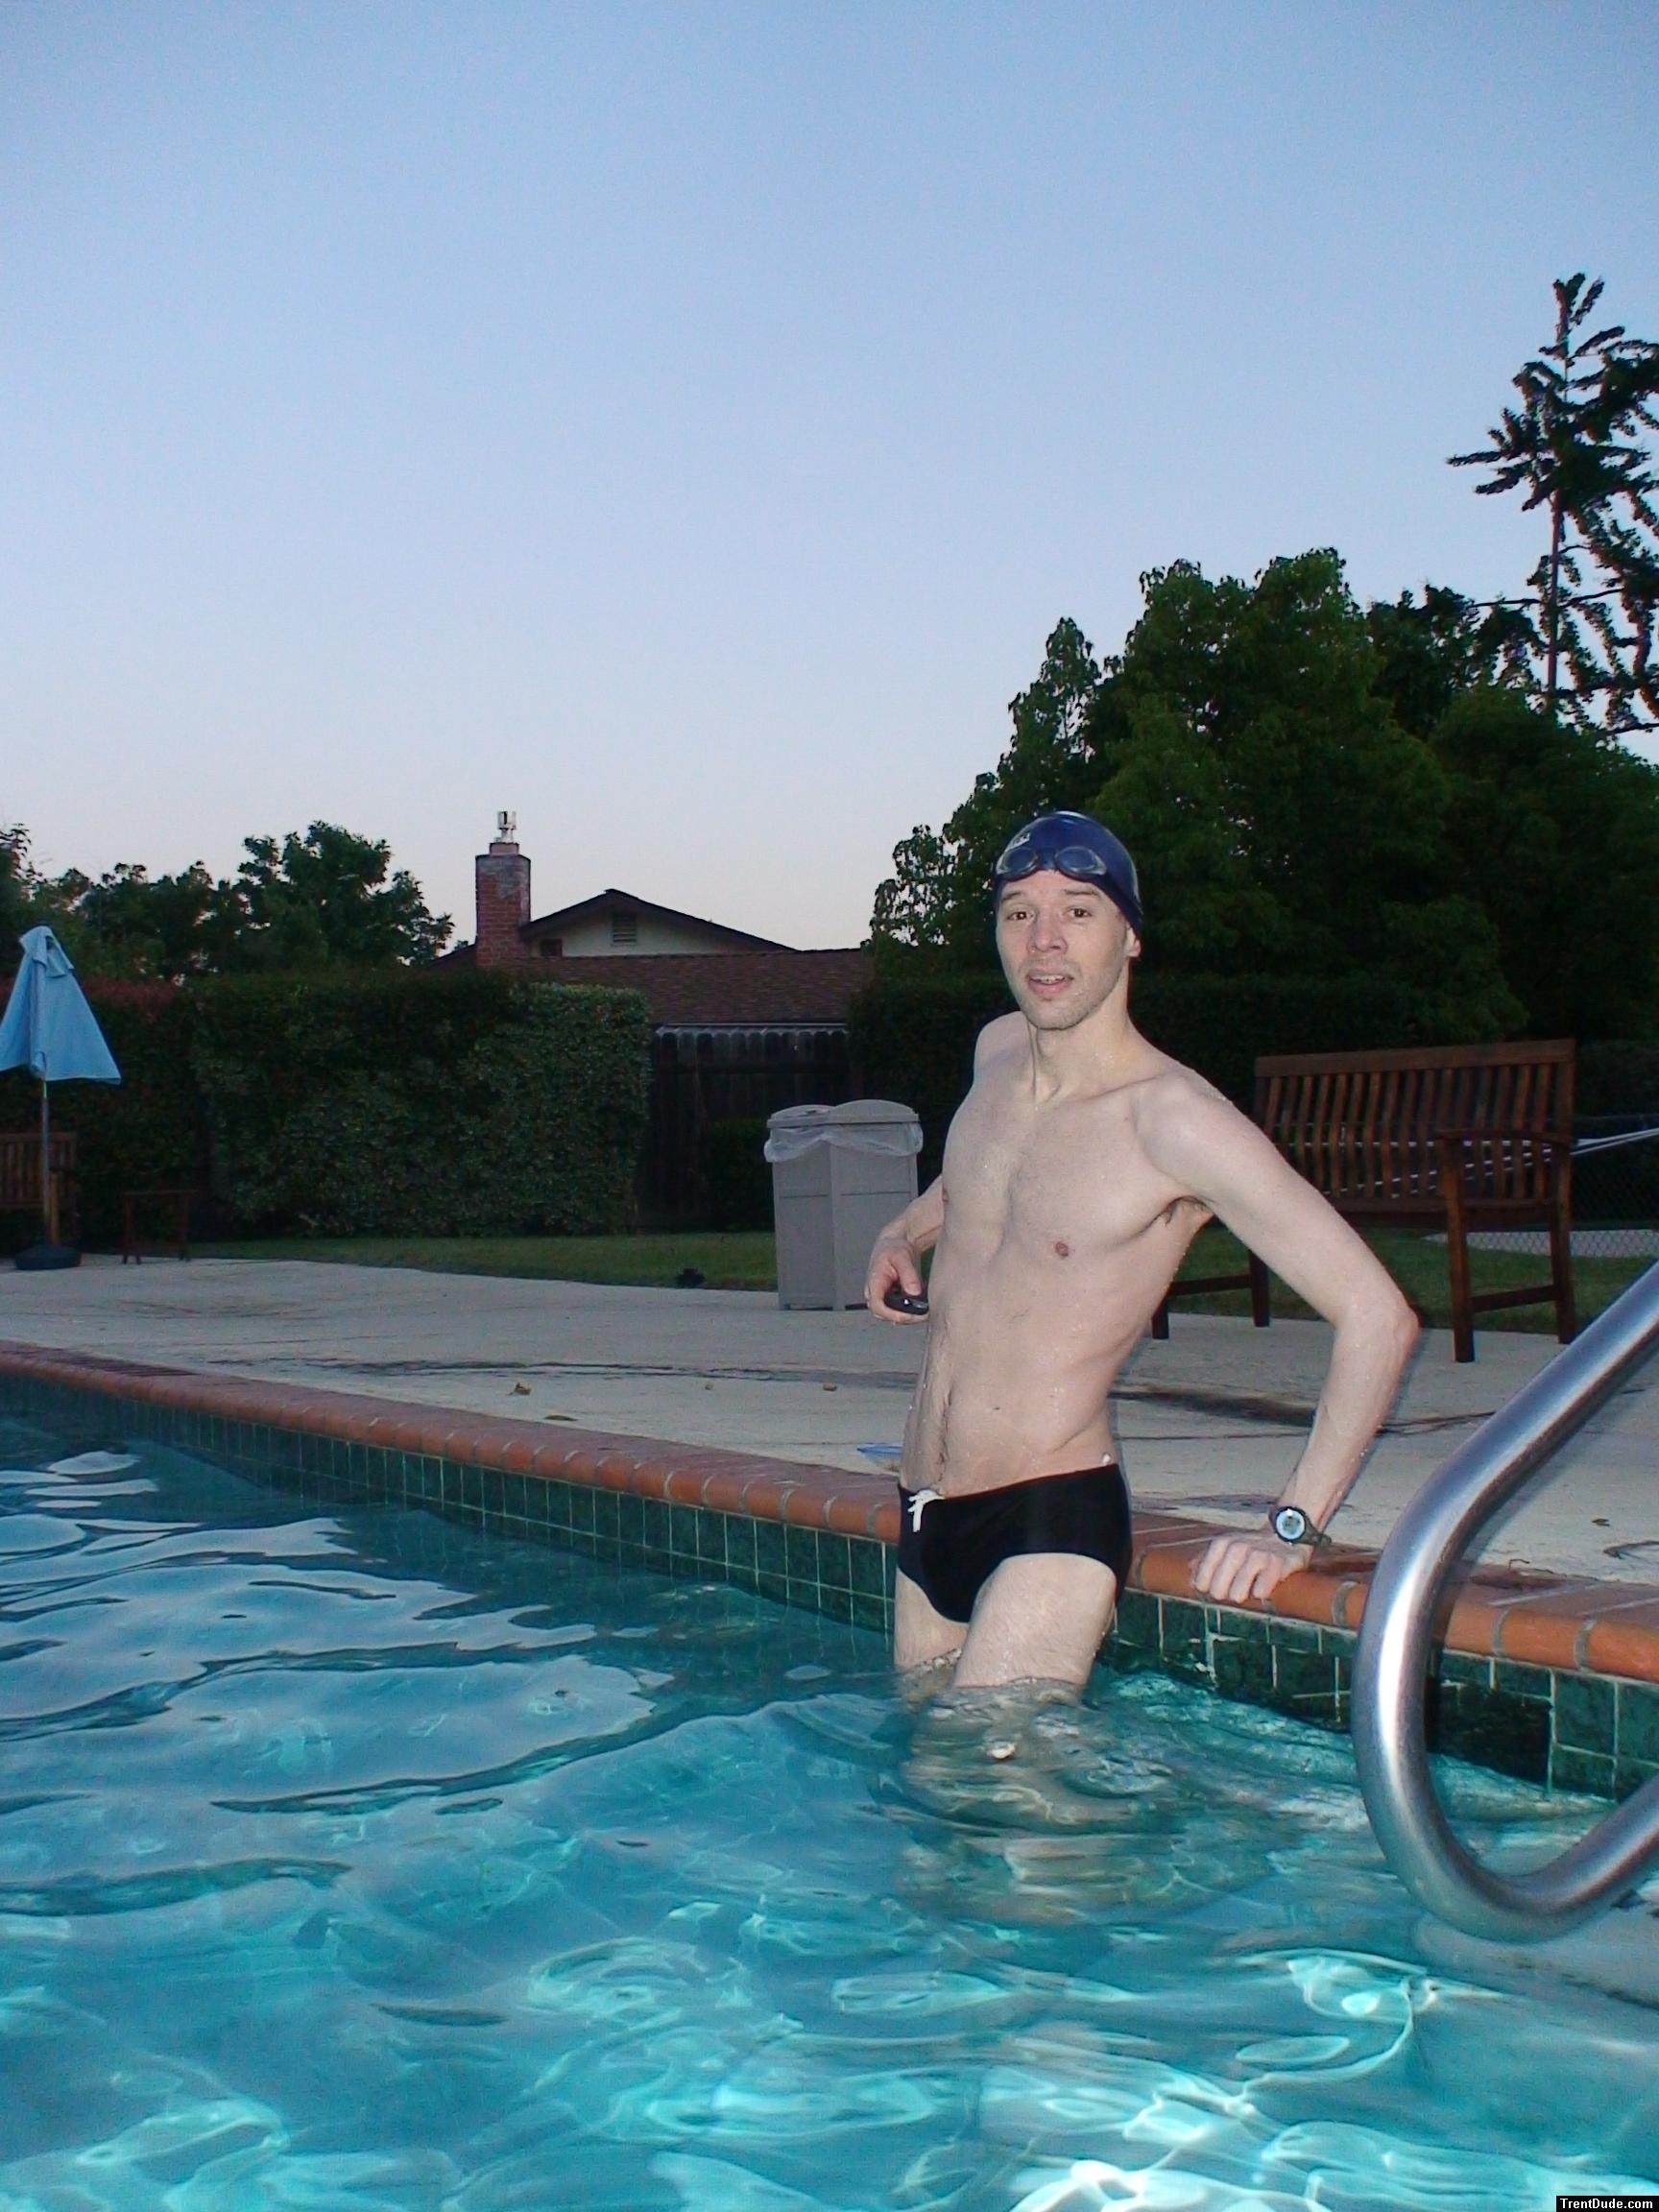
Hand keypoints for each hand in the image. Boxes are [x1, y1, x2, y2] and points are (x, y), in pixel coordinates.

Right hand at [866, 1238, 926, 1322]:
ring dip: (909, 1316)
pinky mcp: (891, 1299)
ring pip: (892, 1315)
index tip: (909, 1315)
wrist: (896, 1244)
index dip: (892, 1314)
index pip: (877, 1306)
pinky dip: (911, 1312)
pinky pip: (899, 1311)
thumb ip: (908, 1274)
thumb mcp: (902, 1256)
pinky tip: (922, 1307)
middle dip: (904, 1318)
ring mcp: (883, 1297)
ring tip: (925, 1311)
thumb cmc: (894, 1248)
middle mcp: (875, 1293)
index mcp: (874, 1282)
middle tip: (923, 1315)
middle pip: (885, 1314)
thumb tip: (914, 1292)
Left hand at [1192, 1529, 1310, 1606]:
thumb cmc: (1250, 1547)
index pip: (1202, 1580)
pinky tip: (1261, 1590)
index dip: (1208, 1588)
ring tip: (1247, 1590)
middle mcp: (1237, 1548)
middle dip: (1224, 1594)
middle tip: (1233, 1590)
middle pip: (1218, 1590)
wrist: (1285, 1534)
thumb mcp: (1225, 1548)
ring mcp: (1257, 1555)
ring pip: (1237, 1592)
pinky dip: (1260, 1593)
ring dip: (1242, 1594)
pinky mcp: (1277, 1564)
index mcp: (1221, 1544)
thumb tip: (1191, 1583)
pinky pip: (1261, 1590)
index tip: (1215, 1588)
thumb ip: (1204, 1562)